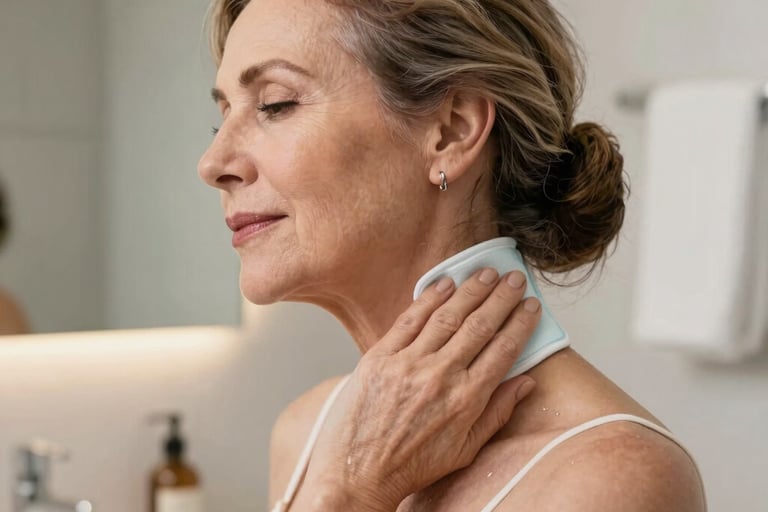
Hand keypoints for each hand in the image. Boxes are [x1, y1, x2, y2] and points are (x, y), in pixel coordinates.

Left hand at [294, 268, 541, 510]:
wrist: (358, 472)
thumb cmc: (412, 464)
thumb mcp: (465, 450)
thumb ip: (498, 413)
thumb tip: (526, 383)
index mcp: (466, 400)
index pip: (503, 350)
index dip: (520, 323)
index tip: (531, 305)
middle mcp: (440, 376)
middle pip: (479, 326)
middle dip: (501, 298)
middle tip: (515, 278)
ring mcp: (409, 364)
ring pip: (447, 317)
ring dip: (470, 290)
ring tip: (486, 274)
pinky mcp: (381, 357)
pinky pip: (409, 320)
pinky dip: (429, 298)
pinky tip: (445, 283)